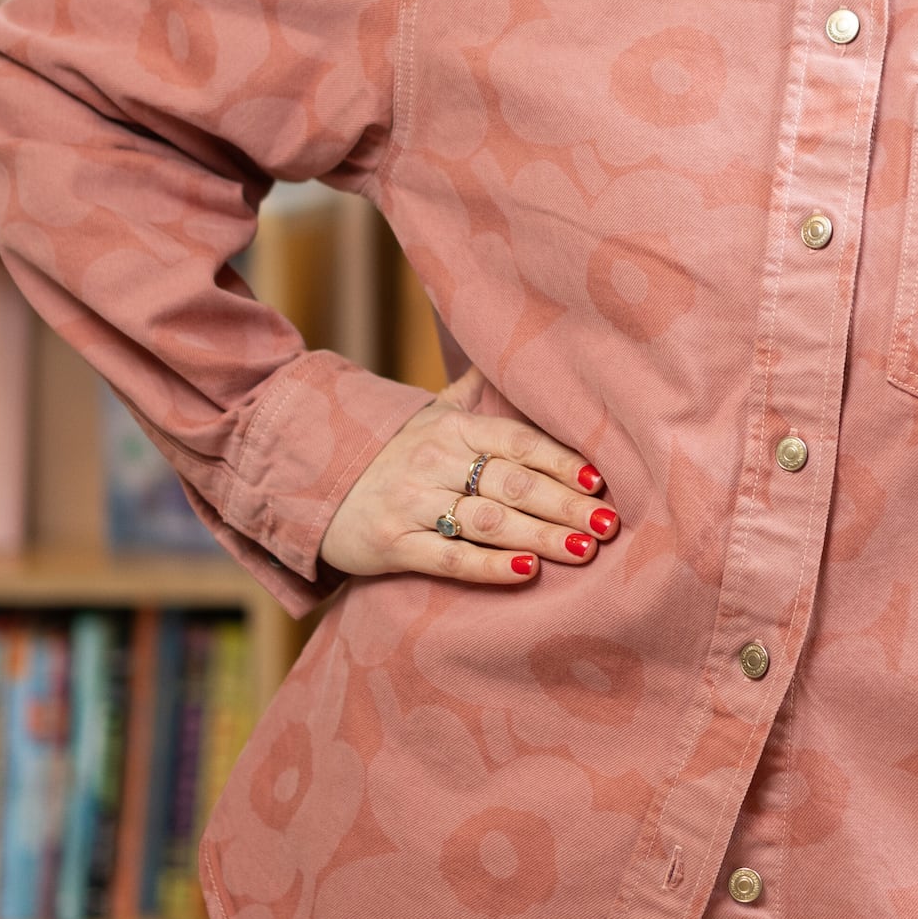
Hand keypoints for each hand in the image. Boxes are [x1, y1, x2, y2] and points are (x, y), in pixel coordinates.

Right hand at [322, 373, 618, 586]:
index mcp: (451, 427)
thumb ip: (474, 391)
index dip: (564, 461)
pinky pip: (449, 557)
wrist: (308, 481)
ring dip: (541, 536)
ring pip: (489, 520)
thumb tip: (511, 347)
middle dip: (566, 505)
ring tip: (585, 550)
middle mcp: (433, 460)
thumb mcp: (428, 413)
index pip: (519, 441)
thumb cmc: (390, 452)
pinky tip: (525, 571)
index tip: (602, 482)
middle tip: (610, 525)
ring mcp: (411, 503)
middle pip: (513, 483)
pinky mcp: (391, 545)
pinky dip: (489, 566)